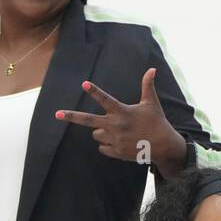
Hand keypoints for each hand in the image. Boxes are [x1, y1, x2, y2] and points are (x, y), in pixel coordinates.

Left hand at [55, 70, 184, 170]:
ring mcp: (114, 140)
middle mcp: (115, 125)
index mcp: (122, 111)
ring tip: (116, 131)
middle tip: (57, 114)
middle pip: (87, 120)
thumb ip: (147, 86)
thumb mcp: (151, 103)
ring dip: (101, 131)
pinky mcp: (115, 152)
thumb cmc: (157, 122)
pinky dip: (107, 145)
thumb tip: (152, 69)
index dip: (94, 91)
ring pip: (96, 134)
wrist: (163, 147)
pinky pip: (102, 148)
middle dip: (71, 116)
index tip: (84, 83)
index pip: (105, 99)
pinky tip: (119, 142)